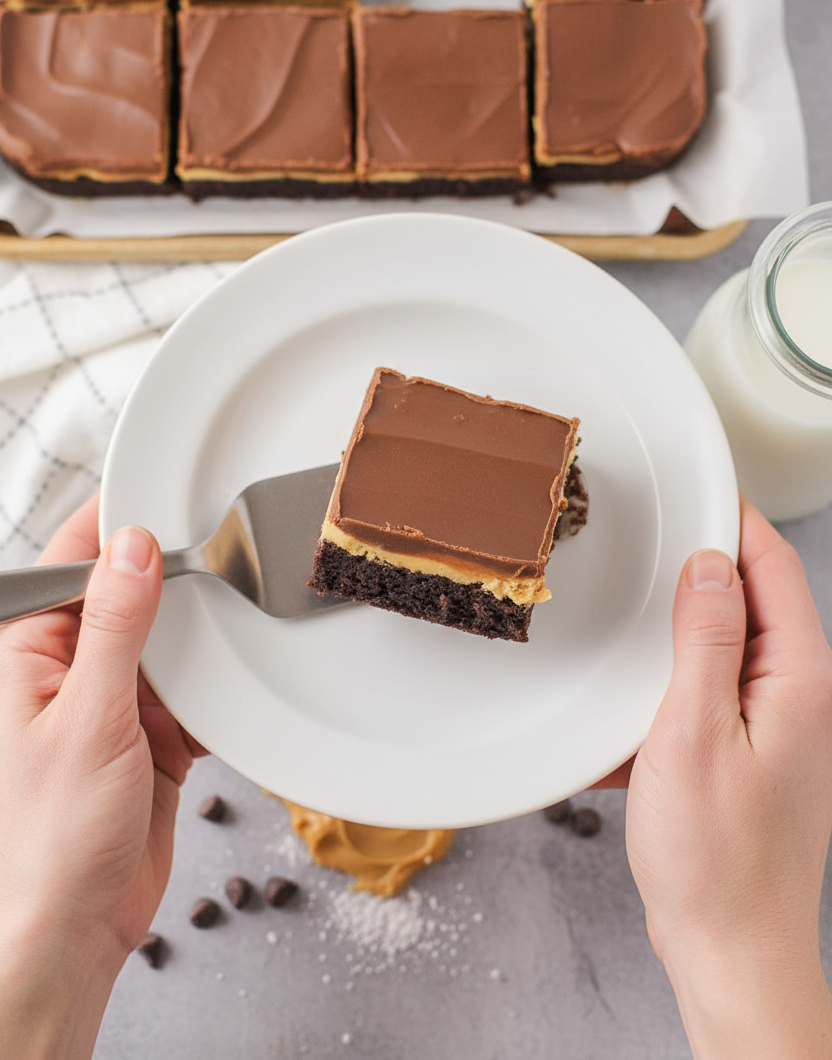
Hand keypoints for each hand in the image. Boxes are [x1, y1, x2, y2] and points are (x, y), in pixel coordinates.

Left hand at [0, 496, 202, 1059]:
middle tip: (224, 558)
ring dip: (197, 642)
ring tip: (236, 619)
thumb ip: (114, 627)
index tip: (171, 496)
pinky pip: (191, 696)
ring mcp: (110, 706)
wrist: (71, 934)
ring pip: (166, 644)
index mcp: (27, 653)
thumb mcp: (88, 716)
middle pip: (128, 596)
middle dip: (174, 583)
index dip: (119, 527)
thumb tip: (132, 548)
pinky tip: (234, 689)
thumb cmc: (49, 840)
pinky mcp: (149, 741)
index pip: (72, 562)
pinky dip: (215, 694)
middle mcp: (67, 671)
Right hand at [625, 496, 831, 1058]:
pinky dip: (667, 697)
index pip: (772, 565)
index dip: (734, 517)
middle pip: (750, 600)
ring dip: (674, 641)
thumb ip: (704, 640)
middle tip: (645, 548)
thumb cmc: (715, 859)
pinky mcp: (748, 756)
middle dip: (697, 573)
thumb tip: (708, 564)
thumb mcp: (691, 732)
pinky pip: (707, 698)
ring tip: (629, 636)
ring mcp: (776, 727)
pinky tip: (630, 730)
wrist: (731, 953)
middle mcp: (798, 695)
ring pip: (723, 649)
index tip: (695, 482)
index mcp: (798, 678)